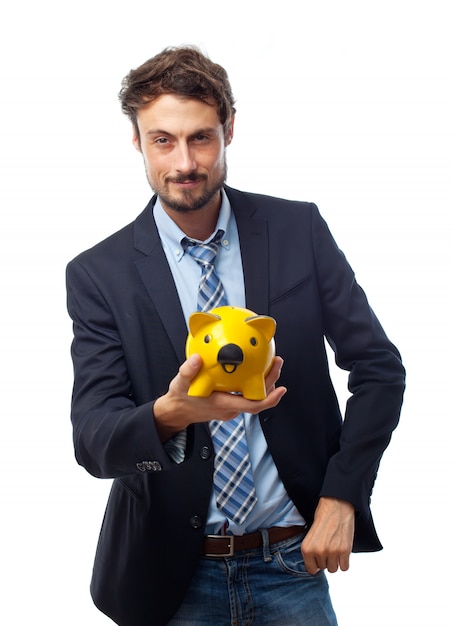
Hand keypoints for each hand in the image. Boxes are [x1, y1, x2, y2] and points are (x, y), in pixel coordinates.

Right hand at [153, 354, 286, 440]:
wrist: (177, 411)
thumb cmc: (180, 398)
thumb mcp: (180, 383)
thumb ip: (188, 371)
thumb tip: (196, 358)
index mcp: (222, 404)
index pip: (252, 405)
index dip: (269, 399)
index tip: (281, 388)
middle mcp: (230, 408)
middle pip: (259, 399)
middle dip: (272, 382)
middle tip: (277, 361)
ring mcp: (231, 408)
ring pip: (254, 397)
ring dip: (265, 382)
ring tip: (270, 362)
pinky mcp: (229, 404)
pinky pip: (247, 395)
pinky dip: (254, 383)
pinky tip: (254, 369)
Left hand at [301, 497, 354, 574]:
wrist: (336, 505)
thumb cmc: (322, 518)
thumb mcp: (310, 535)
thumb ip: (311, 551)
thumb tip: (315, 568)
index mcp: (306, 548)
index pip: (311, 569)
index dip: (316, 564)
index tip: (319, 558)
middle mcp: (318, 551)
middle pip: (323, 568)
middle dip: (326, 560)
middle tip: (328, 546)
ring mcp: (332, 552)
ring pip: (334, 569)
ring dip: (335, 561)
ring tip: (335, 548)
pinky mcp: (345, 551)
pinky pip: (344, 567)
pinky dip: (344, 561)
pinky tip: (342, 551)